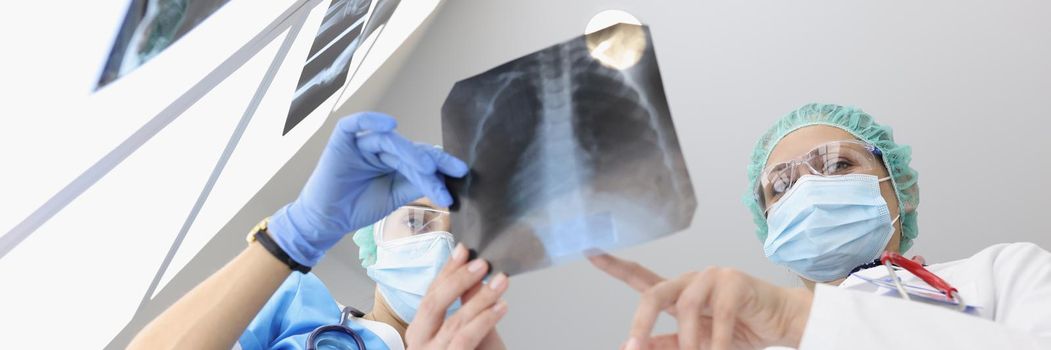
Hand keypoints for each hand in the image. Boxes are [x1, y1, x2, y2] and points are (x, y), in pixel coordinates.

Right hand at [269, 112, 467, 265]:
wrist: (328, 220)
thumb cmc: (360, 207)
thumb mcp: (396, 196)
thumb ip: (417, 183)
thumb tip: (444, 176)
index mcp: (396, 160)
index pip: (422, 157)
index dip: (442, 163)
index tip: (461, 171)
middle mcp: (381, 148)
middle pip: (410, 149)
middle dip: (430, 161)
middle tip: (449, 173)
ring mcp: (362, 143)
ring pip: (390, 141)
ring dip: (410, 153)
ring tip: (426, 167)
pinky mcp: (342, 140)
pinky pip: (356, 124)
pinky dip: (372, 120)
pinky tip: (390, 125)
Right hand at [406, 244, 508, 349]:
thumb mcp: (471, 328)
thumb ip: (470, 304)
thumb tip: (476, 272)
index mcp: (419, 330)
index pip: (430, 294)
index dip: (447, 271)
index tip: (464, 251)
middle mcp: (418, 343)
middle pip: (433, 304)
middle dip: (459, 280)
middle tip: (482, 265)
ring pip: (453, 322)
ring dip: (480, 299)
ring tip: (501, 284)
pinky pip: (465, 339)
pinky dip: (484, 320)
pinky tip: (500, 307)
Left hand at [589, 254, 812, 349]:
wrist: (783, 324)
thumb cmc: (740, 330)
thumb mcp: (698, 343)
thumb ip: (668, 344)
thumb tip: (633, 347)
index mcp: (678, 292)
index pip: (640, 278)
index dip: (614, 266)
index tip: (589, 252)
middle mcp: (691, 279)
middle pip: (654, 293)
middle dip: (641, 322)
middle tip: (633, 347)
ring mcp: (713, 277)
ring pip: (686, 308)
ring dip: (690, 342)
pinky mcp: (736, 282)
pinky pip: (719, 315)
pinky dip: (717, 341)